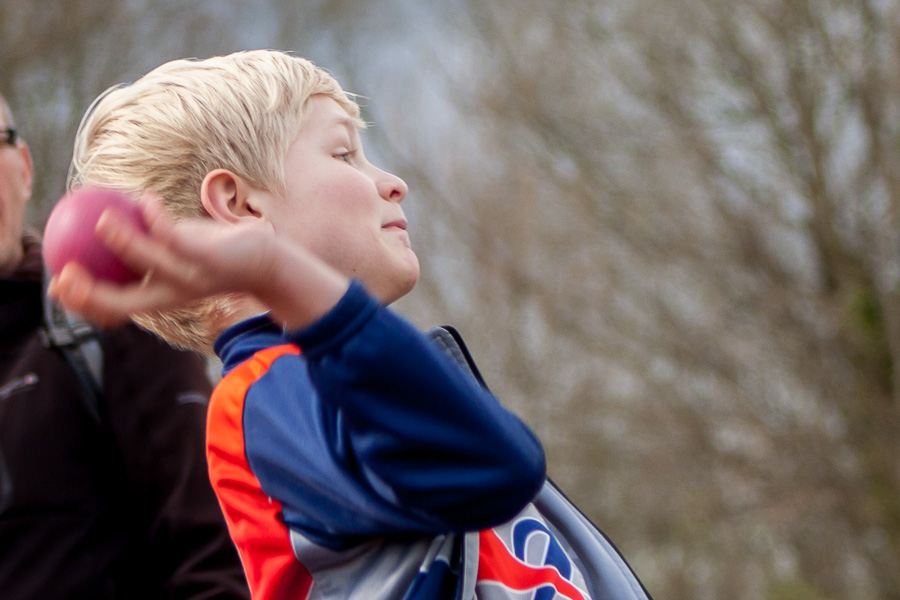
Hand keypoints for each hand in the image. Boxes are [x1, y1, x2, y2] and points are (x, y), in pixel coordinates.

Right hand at [49, 194, 347, 329]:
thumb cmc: (214, 251)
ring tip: (102, 219)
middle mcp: (172, 293)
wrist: (263, 259)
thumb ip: (146, 241)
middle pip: (123, 303)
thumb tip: (107, 220)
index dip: (83, 302)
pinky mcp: (209, 258)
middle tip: (66, 270)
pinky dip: (158, 218)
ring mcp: (190, 277)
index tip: (58, 282)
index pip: (114, 308)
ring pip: (148, 264)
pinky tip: (145, 200)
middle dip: (91, 295)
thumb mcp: (176, 249)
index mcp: (159, 296)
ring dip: (124, 242)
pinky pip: (177, 237)